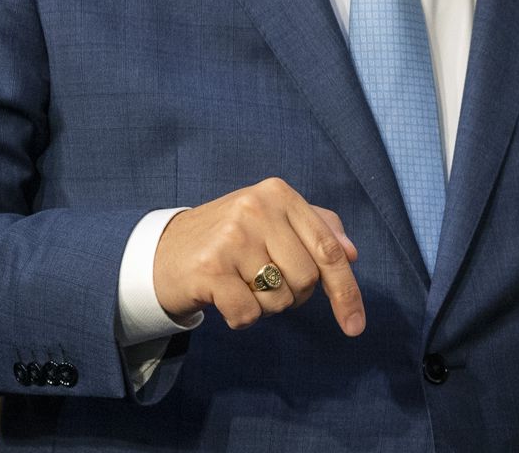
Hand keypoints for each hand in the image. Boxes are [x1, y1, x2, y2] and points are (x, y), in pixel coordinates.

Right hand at [152, 177, 364, 334]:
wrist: (162, 251)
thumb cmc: (230, 238)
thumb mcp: (273, 219)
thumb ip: (317, 228)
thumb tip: (352, 254)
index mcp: (279, 193)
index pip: (328, 248)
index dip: (347, 291)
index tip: (356, 325)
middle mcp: (257, 208)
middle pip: (306, 279)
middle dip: (293, 295)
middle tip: (265, 282)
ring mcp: (232, 237)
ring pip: (279, 299)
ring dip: (266, 306)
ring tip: (242, 284)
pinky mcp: (209, 268)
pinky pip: (249, 314)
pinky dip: (241, 318)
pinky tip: (225, 298)